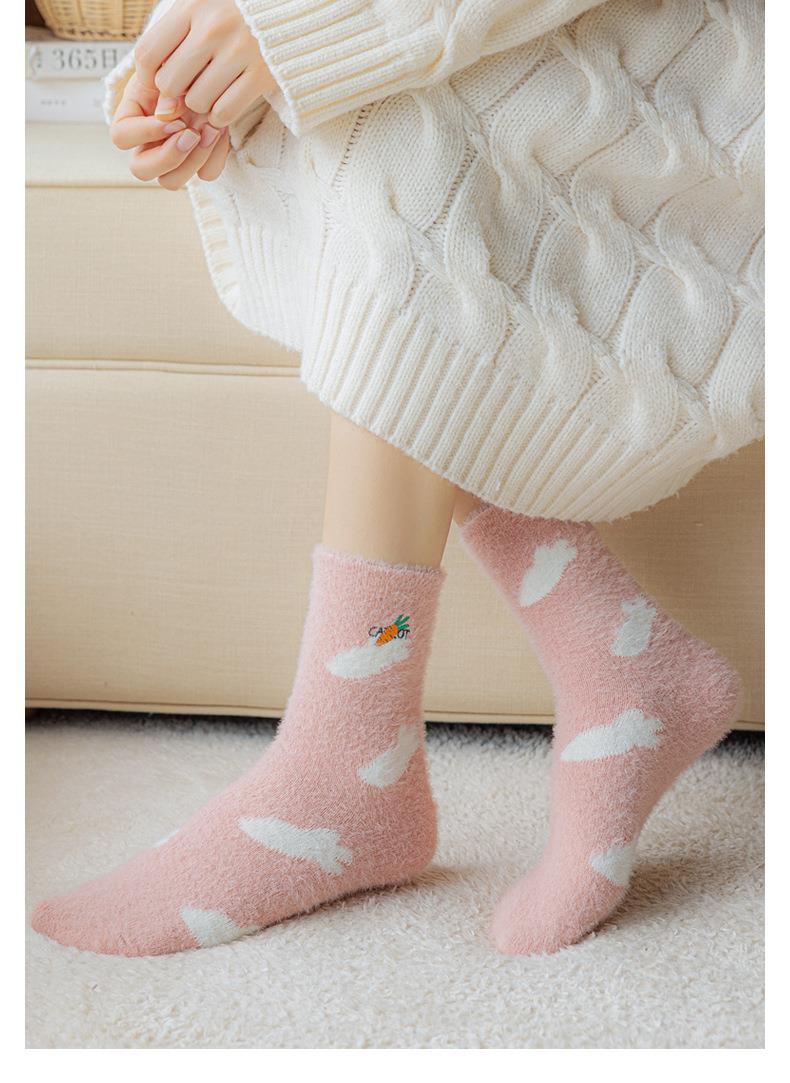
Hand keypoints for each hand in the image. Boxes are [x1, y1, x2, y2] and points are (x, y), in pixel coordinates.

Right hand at [110, 74, 229, 187]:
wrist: (208, 68)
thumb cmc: (180, 63)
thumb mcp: (165, 64)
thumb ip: (161, 81)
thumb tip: (166, 113)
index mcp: (131, 118)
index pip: (121, 137)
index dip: (145, 132)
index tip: (173, 117)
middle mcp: (147, 144)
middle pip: (142, 171)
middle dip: (168, 156)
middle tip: (192, 134)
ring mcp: (173, 157)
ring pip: (171, 182)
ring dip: (193, 160)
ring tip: (212, 129)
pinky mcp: (199, 162)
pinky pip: (206, 174)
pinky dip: (216, 157)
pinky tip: (221, 132)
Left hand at [133, 0, 276, 129]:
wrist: (288, 12)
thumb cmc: (233, 16)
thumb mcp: (199, 11)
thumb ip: (172, 44)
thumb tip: (161, 105)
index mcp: (192, 7)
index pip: (149, 54)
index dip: (147, 79)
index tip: (157, 85)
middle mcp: (213, 27)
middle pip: (170, 84)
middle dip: (176, 95)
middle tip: (190, 89)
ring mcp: (239, 51)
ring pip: (197, 102)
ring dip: (200, 106)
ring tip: (211, 92)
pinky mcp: (261, 74)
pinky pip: (225, 112)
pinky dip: (220, 117)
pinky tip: (225, 104)